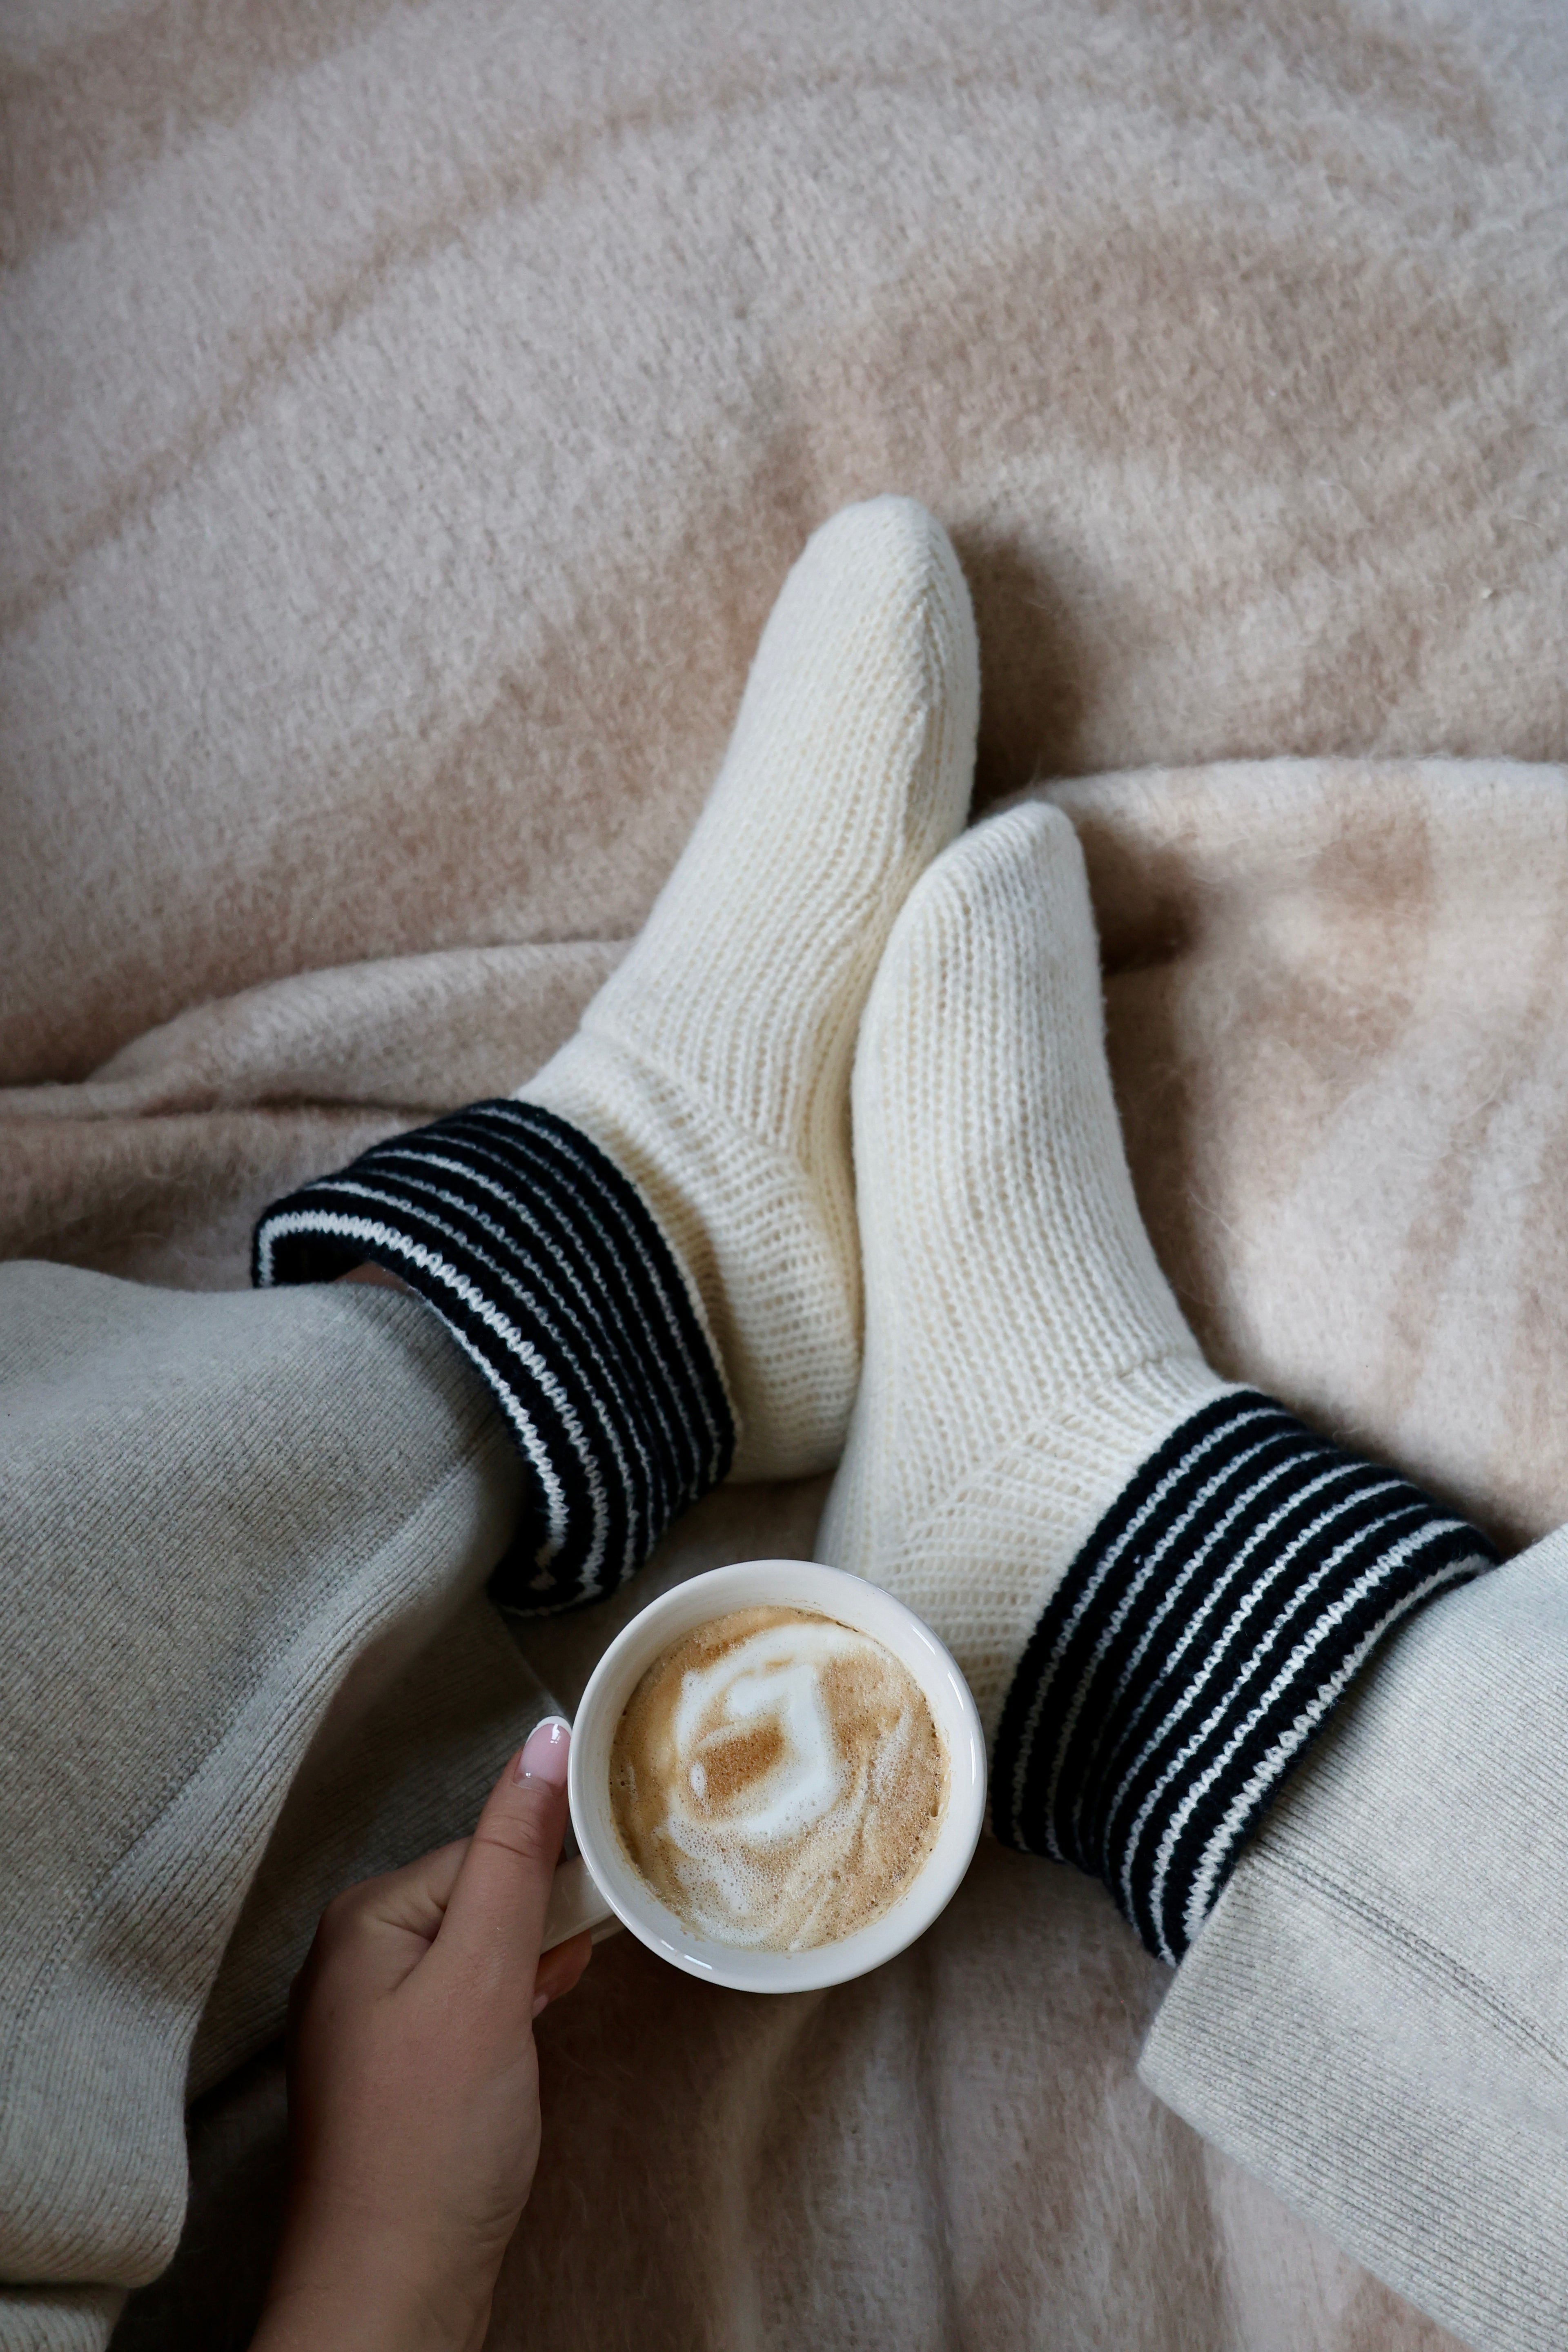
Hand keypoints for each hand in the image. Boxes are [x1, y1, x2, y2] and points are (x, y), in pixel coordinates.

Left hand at [251, 1719, 591, 2351]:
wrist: (395, 2291)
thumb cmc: (431, 2143)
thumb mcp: (485, 1978)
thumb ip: (516, 1855)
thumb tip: (542, 1741)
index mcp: (362, 1922)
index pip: (483, 1853)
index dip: (544, 1887)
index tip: (586, 1919)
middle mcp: (355, 1961)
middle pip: (483, 1900)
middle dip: (537, 1936)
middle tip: (556, 1986)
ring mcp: (375, 2021)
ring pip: (483, 1955)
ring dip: (529, 1975)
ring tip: (540, 2021)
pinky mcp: (404, 2072)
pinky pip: (473, 2006)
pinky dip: (514, 2014)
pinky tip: (532, 2035)